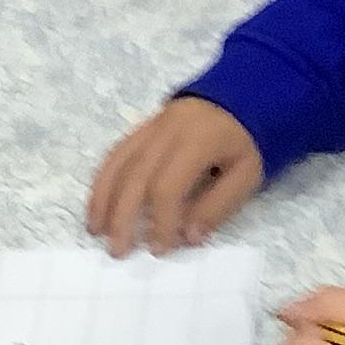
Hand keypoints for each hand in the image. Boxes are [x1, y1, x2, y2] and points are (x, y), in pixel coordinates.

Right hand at [86, 98, 261, 256]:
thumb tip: (187, 238)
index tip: (160, 249)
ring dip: (104, 198)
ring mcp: (151, 126)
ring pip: (118, 163)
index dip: (160, 221)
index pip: (167, 187)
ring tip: (96, 229)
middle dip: (122, 216)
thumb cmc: (248, 140)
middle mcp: (167, 131)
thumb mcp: (247, 175)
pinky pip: (117, 152)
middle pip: (135, 177)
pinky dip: (104, 178)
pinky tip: (99, 201)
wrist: (245, 94)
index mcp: (197, 142)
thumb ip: (218, 206)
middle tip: (117, 250)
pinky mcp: (144, 126)